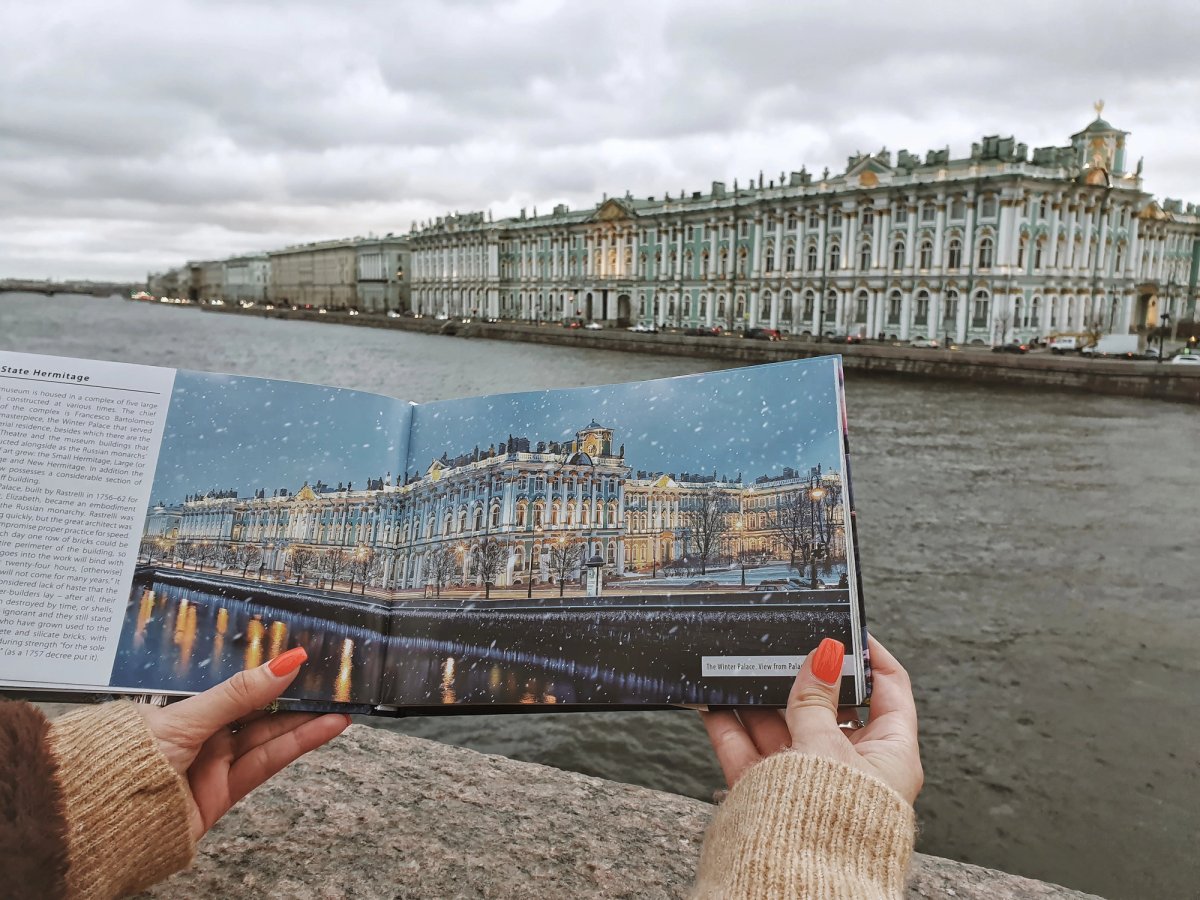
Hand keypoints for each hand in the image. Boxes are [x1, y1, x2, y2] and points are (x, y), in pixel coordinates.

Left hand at [135, 647, 350, 839]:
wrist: (108, 823)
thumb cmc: (128, 761)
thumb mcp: (185, 717)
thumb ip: (238, 694)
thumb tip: (283, 663)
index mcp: (182, 708)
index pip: (234, 686)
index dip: (269, 673)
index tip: (302, 659)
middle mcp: (200, 734)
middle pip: (257, 711)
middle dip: (295, 697)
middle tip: (330, 682)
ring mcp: (213, 763)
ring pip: (268, 736)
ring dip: (306, 722)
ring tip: (340, 706)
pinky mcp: (225, 792)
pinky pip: (267, 762)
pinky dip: (297, 744)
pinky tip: (323, 729)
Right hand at [700, 634, 921, 804]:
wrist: (792, 882)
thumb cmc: (835, 821)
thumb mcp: (827, 744)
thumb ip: (816, 698)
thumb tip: (825, 654)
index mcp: (888, 755)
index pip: (889, 691)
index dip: (871, 657)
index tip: (846, 629)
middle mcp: (850, 766)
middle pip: (826, 705)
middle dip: (800, 675)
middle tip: (782, 643)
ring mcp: (807, 779)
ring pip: (782, 725)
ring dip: (761, 697)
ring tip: (742, 664)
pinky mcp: (770, 793)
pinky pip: (748, 751)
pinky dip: (730, 725)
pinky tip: (714, 700)